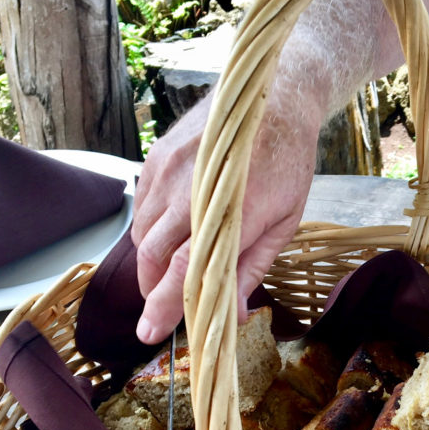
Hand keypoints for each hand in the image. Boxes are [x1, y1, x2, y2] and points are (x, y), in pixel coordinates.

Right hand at [132, 84, 322, 346]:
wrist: (273, 96)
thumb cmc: (287, 163)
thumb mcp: (283, 223)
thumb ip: (252, 268)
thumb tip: (234, 315)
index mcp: (230, 212)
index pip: (185, 270)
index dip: (165, 306)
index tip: (149, 333)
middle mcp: (190, 191)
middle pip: (154, 257)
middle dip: (154, 290)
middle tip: (163, 311)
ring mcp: (168, 171)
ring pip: (142, 234)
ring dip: (150, 263)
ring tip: (169, 276)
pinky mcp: (156, 156)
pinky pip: (141, 207)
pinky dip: (148, 230)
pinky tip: (168, 236)